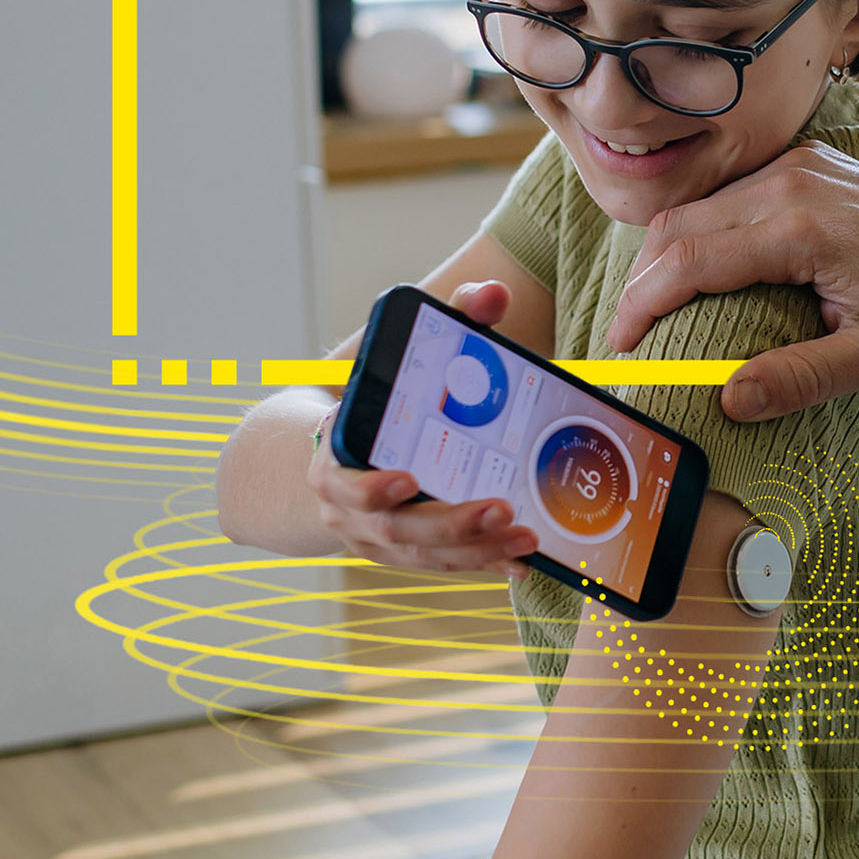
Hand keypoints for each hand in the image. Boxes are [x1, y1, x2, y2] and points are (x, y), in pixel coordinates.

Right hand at [304, 279, 540, 573]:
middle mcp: (347, 509)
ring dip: (475, 549)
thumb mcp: (398, 352)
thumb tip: (493, 294)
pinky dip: (480, 563)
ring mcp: (374, 537)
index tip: (406, 477)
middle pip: (394, 528)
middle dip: (449, 522)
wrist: (336, 447)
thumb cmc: (377, 394)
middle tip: (502, 506)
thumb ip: (448, 317)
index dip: (369, 487)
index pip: (342, 482)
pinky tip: (519, 560)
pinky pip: (441, 564)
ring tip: (526, 536)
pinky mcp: (403, 553)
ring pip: (423, 554)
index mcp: (332, 458)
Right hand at [606, 146, 858, 419]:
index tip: (620, 348)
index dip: (640, 306)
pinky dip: (699, 234)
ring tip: (653, 312)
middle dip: (640, 283)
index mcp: (800, 228)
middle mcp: (788, 182)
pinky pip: (727, 196)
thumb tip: (728, 399)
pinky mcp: (801, 162)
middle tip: (627, 337)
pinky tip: (698, 277)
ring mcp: (794, 165)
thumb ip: (804, 379)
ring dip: (665, 257)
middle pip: (677, 227)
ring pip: (697, 207)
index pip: (687, 262)